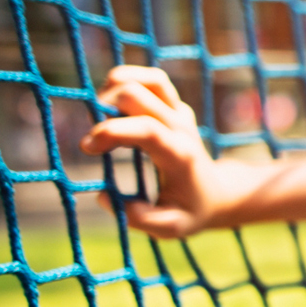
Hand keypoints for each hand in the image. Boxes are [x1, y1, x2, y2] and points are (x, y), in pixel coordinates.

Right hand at [80, 66, 233, 237]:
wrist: (218, 193)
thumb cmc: (190, 211)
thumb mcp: (170, 227)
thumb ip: (140, 219)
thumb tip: (107, 199)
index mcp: (178, 155)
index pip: (147, 129)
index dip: (112, 132)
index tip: (87, 148)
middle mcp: (180, 127)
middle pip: (138, 95)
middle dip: (104, 109)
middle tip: (95, 136)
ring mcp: (180, 113)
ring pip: (150, 79)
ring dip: (116, 88)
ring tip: (102, 112)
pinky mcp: (176, 106)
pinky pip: (153, 80)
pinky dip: (130, 81)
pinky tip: (115, 102)